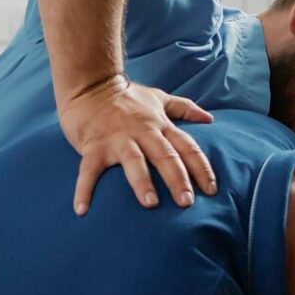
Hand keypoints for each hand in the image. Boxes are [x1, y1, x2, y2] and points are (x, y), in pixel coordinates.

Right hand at [58, 75, 216, 214]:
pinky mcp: (93, 146)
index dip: (201, 168)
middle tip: (187, 202)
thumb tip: (210, 119)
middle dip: (177, 179)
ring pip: (133, 161)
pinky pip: (89, 170)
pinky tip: (82, 210)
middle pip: (165, 156)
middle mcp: (142, 132)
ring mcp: (117, 139)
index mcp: (160, 124)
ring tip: (151, 203)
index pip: (187, 147)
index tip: (211, 189)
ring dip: (142, 182)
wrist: (89, 84)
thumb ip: (184, 108)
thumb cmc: (126, 97)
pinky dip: (84, 189)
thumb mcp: (158, 98)